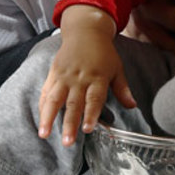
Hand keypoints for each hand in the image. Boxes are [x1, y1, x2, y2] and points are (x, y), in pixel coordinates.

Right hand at [38, 7, 134, 145]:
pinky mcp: (53, 74)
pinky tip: (41, 121)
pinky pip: (45, 92)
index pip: (94, 99)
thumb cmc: (103, 52)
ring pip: (54, 99)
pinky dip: (42, 107)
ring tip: (44, 134)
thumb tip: (133, 106)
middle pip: (74, 104)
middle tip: (67, 142)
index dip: (91, 115)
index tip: (88, 129)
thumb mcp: (116, 68)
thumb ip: (122, 89)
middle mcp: (79, 78)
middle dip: (69, 124)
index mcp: (97, 77)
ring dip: (48, 118)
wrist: (85, 31)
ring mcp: (64, 76)